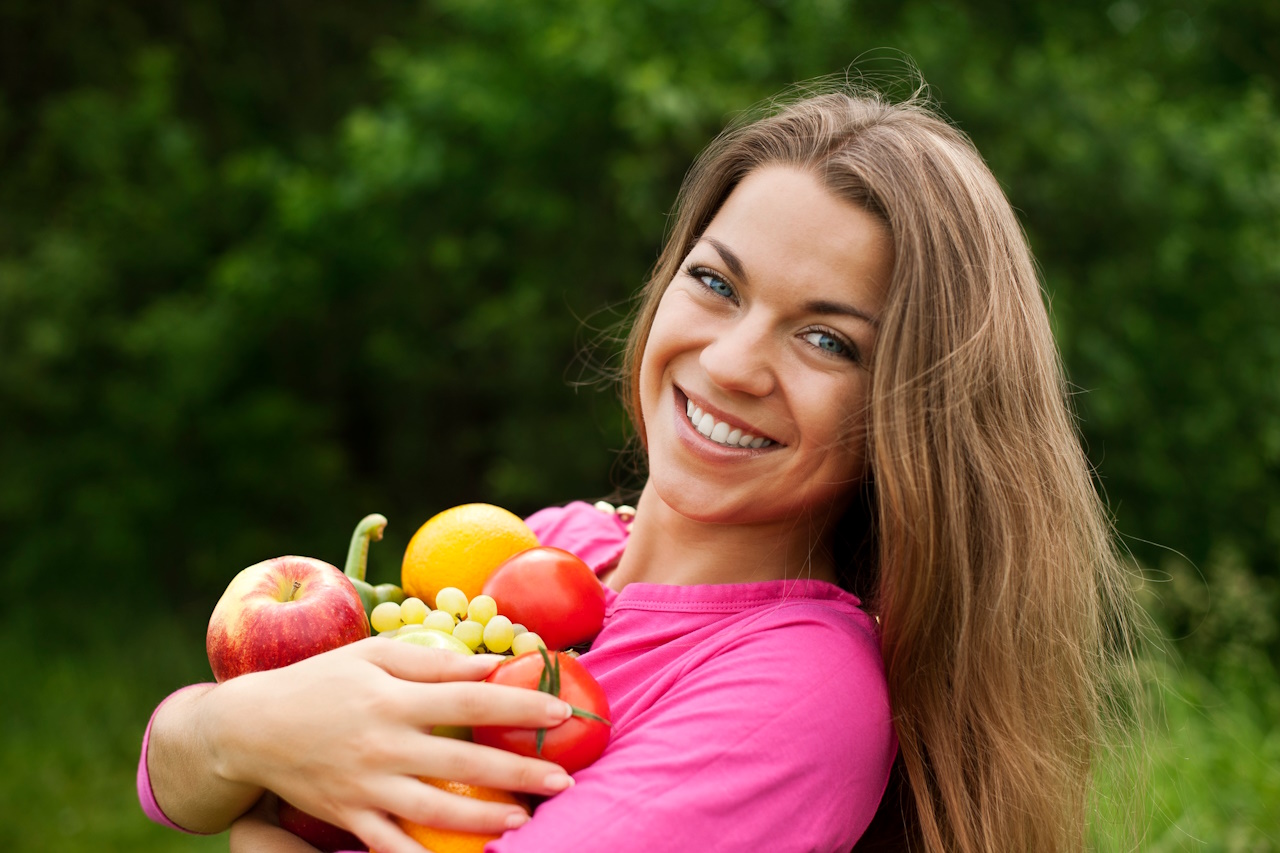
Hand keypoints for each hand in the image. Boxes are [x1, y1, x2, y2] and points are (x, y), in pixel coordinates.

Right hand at [201, 639, 573, 852]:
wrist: (251, 729)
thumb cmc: (321, 681)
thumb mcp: (373, 655)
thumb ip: (432, 660)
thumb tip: (491, 665)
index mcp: (393, 698)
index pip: (469, 701)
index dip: (518, 707)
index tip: (560, 713)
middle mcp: (383, 745)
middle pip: (462, 763)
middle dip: (518, 772)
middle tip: (564, 780)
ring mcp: (366, 786)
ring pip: (433, 811)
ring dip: (483, 820)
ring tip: (524, 821)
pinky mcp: (349, 817)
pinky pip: (390, 847)